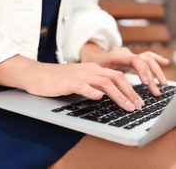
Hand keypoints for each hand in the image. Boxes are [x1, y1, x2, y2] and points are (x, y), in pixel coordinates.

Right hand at [0, 55, 143, 111]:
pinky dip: (91, 91)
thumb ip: (94, 85)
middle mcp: (90, 70)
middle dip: (130, 92)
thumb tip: (109, 96)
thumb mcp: (80, 80)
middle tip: (138, 106)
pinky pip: (82, 85)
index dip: (131, 88)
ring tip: (127, 106)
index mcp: (94, 69)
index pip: (118, 76)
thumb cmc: (58, 80)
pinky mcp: (67, 82)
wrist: (36, 74)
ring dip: (118, 95)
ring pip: (104, 82)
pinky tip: (98, 98)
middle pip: (116, 77)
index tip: (139, 101)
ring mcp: (79, 75)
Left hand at [80, 43, 169, 96]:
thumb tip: (103, 93)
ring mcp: (131, 55)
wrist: (92, 59)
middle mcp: (126, 54)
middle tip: (156, 92)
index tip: (145, 83)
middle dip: (152, 77)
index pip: (134, 60)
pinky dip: (157, 59)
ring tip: (163, 85)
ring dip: (157, 72)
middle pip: (144, 62)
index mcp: (117, 56)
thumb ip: (101, 81)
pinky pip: (148, 57)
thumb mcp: (94, 74)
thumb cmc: (92, 68)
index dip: (142, 70)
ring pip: (149, 60)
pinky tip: (165, 62)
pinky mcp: (134, 59)